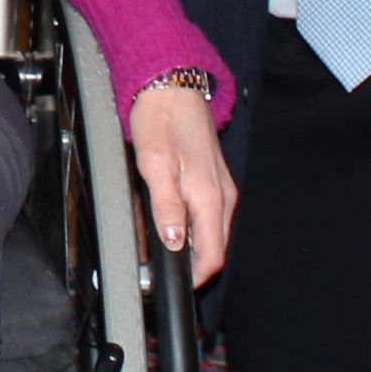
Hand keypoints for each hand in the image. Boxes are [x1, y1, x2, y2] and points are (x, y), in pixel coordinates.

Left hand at [126, 79, 233, 284]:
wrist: (171, 87)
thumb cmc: (162, 119)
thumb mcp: (154, 164)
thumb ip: (166, 206)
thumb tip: (175, 241)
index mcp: (210, 197)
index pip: (213, 256)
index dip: (193, 277)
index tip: (171, 284)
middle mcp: (222, 197)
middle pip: (211, 248)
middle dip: (182, 261)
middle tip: (150, 261)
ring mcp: (219, 189)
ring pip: (204, 232)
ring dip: (179, 240)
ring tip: (148, 232)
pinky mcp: (211, 182)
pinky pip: (200, 213)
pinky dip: (180, 220)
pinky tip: (157, 211)